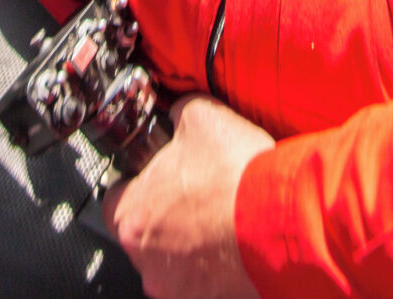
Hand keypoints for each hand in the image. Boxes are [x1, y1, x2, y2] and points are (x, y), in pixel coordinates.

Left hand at [106, 94, 270, 298]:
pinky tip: (234, 238)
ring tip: (219, 216)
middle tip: (194, 195)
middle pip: (144, 232)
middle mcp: (146, 256)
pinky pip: (205, 277)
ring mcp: (176, 283)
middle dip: (167, 214)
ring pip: (173, 259)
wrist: (278, 218)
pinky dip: (216, 261)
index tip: (155, 176)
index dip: (137, 182)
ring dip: (190, 240)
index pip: (114, 198)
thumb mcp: (200, 118)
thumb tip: (180, 113)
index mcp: (131, 214)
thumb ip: (179, 116)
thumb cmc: (235, 177)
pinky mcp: (208, 296)